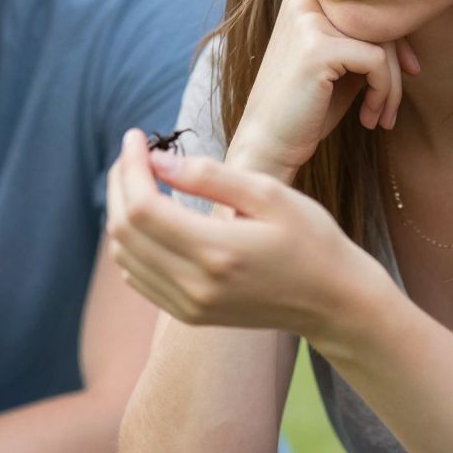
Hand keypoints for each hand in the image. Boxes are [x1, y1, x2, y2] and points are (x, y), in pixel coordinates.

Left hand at [106, 129, 391, 342]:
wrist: (333, 302)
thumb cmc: (311, 240)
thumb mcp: (271, 195)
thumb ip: (211, 177)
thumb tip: (158, 160)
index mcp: (217, 252)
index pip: (143, 207)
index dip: (130, 166)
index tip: (137, 136)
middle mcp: (195, 286)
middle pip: (124, 231)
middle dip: (119, 183)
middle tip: (133, 152)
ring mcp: (189, 306)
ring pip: (124, 256)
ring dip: (120, 211)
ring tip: (138, 177)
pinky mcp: (189, 315)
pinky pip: (138, 277)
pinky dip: (131, 243)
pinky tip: (149, 216)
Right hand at [231, 0, 419, 179]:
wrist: (269, 145)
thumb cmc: (306, 109)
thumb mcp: (340, 67)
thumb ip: (364, 42)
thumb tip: (407, 33)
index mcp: (304, 0)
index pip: (366, 11)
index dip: (395, 42)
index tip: (409, 73)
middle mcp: (303, 2)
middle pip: (377, 23)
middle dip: (397, 67)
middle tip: (392, 108)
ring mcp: (308, 21)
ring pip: (382, 42)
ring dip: (392, 86)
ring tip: (381, 117)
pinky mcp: (318, 47)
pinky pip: (377, 61)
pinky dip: (383, 92)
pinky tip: (368, 118)